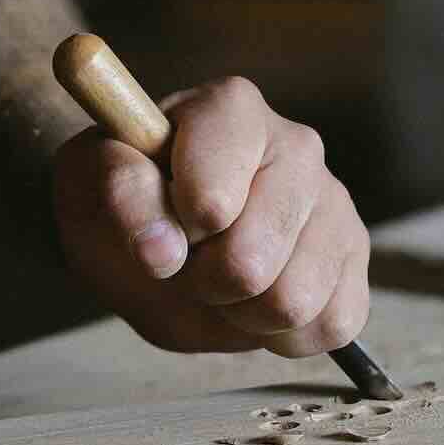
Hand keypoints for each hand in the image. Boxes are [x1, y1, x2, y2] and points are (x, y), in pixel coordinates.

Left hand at [52, 77, 369, 356]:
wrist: (153, 224)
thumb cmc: (122, 196)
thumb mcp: (89, 184)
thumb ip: (121, 196)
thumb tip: (164, 253)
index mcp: (229, 109)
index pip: (210, 199)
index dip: (175, 231)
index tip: (160, 224)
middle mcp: (296, 144)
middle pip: (252, 261)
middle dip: (204, 282)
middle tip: (188, 263)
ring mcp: (333, 200)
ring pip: (295, 300)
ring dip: (242, 314)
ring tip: (221, 282)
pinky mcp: (354, 254)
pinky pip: (332, 323)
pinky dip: (283, 334)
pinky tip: (256, 304)